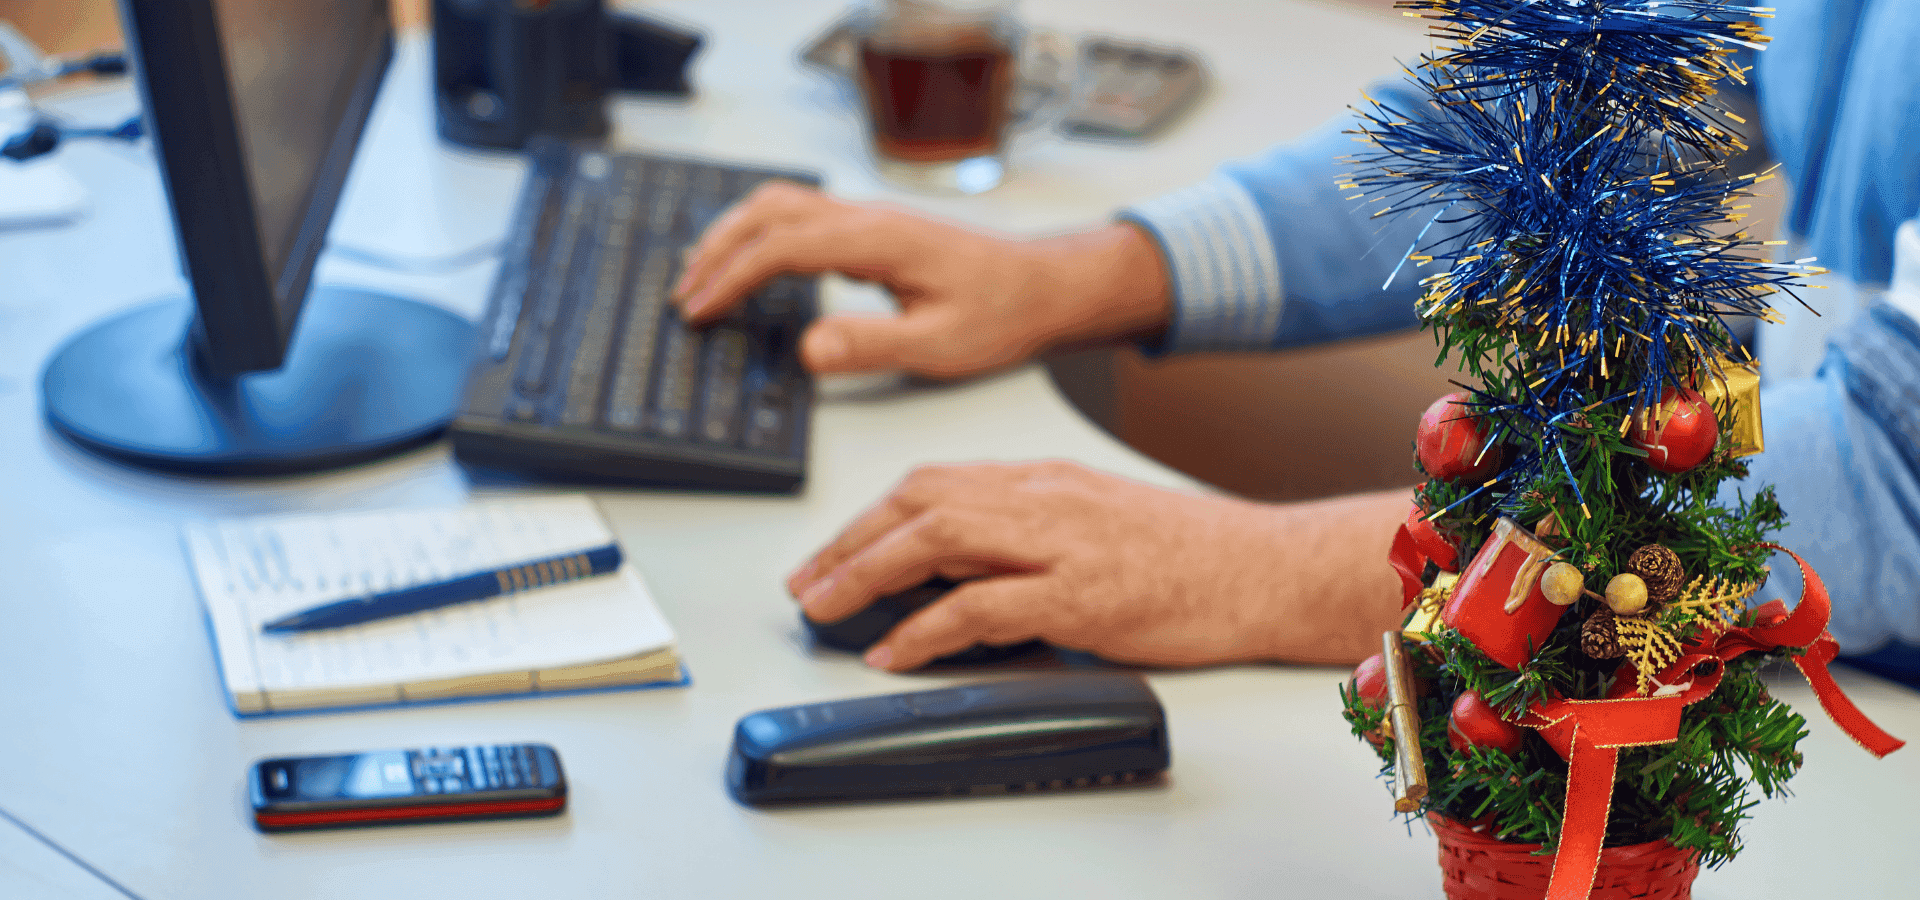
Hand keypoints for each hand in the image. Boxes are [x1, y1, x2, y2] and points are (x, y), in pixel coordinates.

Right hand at [672, 182, 1170, 379]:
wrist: (1043, 287)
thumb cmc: (1002, 312)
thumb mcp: (941, 345)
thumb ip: (872, 346)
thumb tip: (811, 350)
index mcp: (879, 240)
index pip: (782, 246)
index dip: (732, 277)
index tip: (701, 310)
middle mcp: (868, 219)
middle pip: (769, 212)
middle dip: (717, 251)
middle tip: (685, 297)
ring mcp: (869, 220)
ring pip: (781, 205)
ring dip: (733, 235)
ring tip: (700, 277)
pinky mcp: (872, 231)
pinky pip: (800, 216)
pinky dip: (759, 234)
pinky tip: (750, 263)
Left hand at [787, 461, 1411, 669]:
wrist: (1265, 569)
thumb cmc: (1189, 553)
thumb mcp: (1095, 518)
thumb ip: (1026, 530)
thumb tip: (954, 567)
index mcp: (1043, 478)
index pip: (932, 481)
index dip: (868, 517)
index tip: (830, 552)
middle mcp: (1043, 499)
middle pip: (918, 502)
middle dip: (848, 542)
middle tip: (807, 584)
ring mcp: (1061, 544)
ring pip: (937, 539)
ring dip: (867, 574)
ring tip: (827, 609)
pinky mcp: (1081, 595)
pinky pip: (982, 606)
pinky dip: (925, 629)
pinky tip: (894, 650)